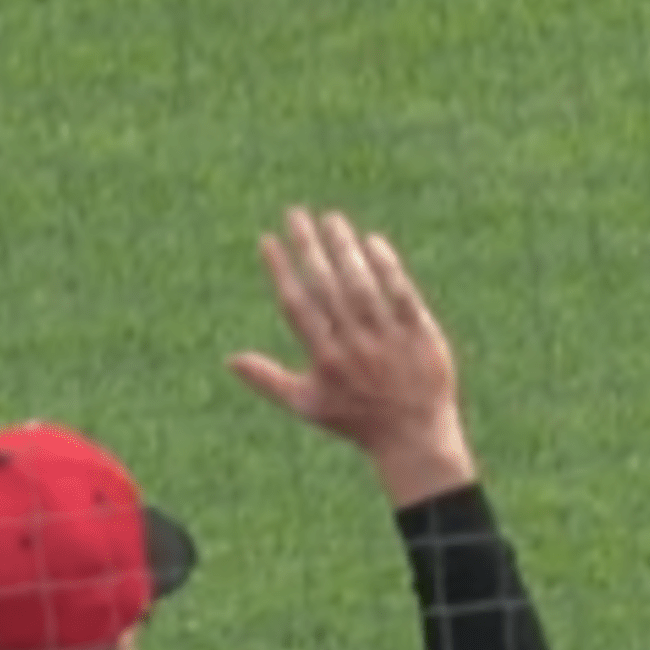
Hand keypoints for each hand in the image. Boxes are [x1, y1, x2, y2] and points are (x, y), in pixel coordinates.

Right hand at [228, 208, 477, 505]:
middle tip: (295, 213)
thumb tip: (229, 359)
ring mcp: (388, 338)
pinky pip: (401, 294)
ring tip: (331, 218)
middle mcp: (354, 345)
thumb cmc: (356, 420)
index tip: (268, 238)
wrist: (414, 435)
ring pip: (363, 286)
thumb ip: (268, 379)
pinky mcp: (420, 333)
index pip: (297, 306)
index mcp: (324, 359)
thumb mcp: (307, 405)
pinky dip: (387, 267)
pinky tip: (373, 241)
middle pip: (328, 287)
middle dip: (309, 247)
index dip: (281, 270)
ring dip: (345, 249)